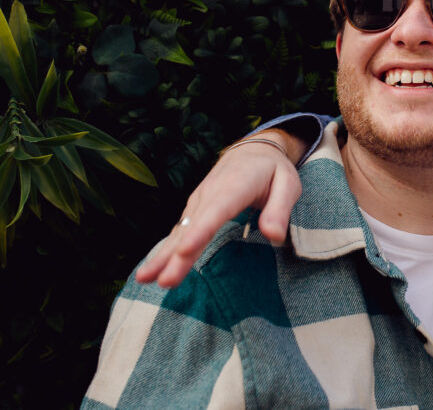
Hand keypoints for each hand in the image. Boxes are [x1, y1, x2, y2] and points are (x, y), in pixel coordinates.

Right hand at [134, 134, 302, 287]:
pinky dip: (165, 251)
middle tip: (163, 280)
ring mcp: (198, 202)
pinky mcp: (194, 211)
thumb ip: (280, 208)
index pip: (216, 211)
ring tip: (145, 279)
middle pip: (191, 227)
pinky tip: (152, 270)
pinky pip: (178, 233)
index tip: (184, 251)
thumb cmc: (273, 171)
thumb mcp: (288, 183)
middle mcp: (210, 193)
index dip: (200, 232)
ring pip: (179, 232)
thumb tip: (273, 236)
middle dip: (175, 255)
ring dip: (163, 256)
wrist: (252, 151)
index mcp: (235, 185)